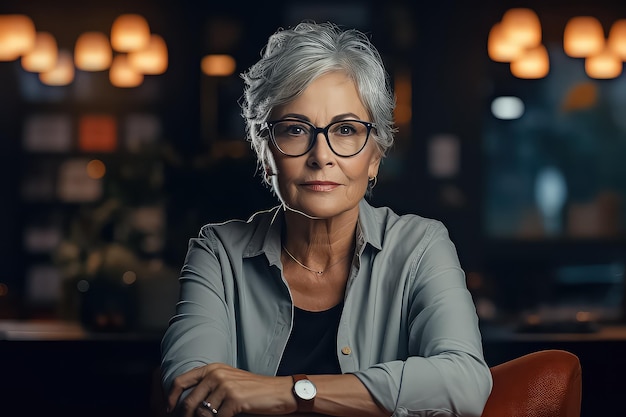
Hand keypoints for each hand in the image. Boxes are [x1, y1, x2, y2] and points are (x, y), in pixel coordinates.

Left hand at [167, 363, 295, 416]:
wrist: (277, 391)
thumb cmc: (252, 389)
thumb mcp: (228, 380)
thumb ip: (208, 386)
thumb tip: (187, 404)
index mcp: (212, 368)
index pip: (181, 381)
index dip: (171, 398)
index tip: (169, 411)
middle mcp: (216, 374)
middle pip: (189, 402)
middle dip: (186, 416)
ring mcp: (225, 386)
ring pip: (202, 413)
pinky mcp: (234, 399)